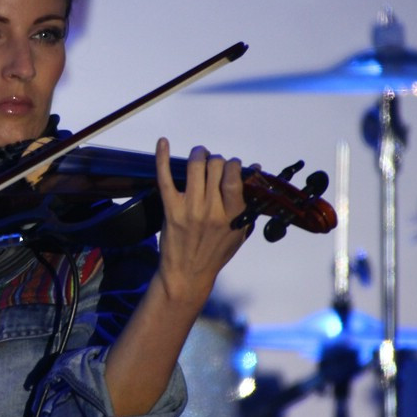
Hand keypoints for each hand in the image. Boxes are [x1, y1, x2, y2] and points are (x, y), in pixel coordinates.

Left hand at [153, 137, 248, 311]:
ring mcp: (190, 208)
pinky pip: (164, 177)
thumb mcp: (240, 231)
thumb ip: (248, 202)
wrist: (187, 273)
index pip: (234, 177)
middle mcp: (212, 210)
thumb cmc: (216, 252)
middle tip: (212, 164)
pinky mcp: (170, 209)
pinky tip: (163, 143)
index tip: (231, 166)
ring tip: (199, 155)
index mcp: (233, 215)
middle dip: (216, 160)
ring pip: (195, 166)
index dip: (233, 164)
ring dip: (198, 154)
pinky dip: (162, 157)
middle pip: (215, 167)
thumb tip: (254, 170)